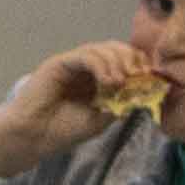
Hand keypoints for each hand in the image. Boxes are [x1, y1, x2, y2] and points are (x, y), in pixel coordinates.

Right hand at [0, 41, 150, 175]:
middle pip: (116, 49)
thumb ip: (120, 104)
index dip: (139, 66)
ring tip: (121, 82)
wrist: (34, 136)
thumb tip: (143, 92)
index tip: (150, 79)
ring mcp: (73, 63)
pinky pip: (86, 55)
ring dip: (118, 62)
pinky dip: (101, 65)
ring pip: (103, 49)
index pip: (124, 61)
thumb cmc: (64, 129)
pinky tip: (108, 81)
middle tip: (139, 75)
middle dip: (132, 59)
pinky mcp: (61, 62)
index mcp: (98, 79)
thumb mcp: (102, 119)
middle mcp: (87, 68)